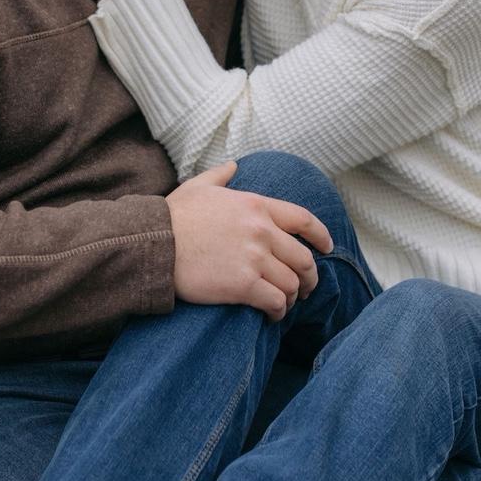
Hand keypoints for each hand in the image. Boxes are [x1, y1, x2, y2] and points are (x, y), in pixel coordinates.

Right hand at [166, 161, 334, 320]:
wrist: (153, 244)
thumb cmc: (173, 216)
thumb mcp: (198, 186)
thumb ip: (220, 175)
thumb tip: (233, 166)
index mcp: (256, 205)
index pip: (303, 220)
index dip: (321, 236)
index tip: (328, 247)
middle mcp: (262, 231)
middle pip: (304, 258)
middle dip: (310, 276)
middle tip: (306, 287)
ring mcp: (255, 258)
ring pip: (293, 283)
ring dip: (293, 296)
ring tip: (285, 302)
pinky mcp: (244, 285)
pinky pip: (277, 302)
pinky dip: (279, 311)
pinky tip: (271, 315)